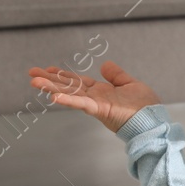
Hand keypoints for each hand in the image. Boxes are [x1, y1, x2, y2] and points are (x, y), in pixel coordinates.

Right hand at [27, 60, 160, 132]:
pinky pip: (82, 104)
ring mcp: (95, 104)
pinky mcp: (100, 110)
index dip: (63, 75)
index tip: (48, 69)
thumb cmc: (145, 106)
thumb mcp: (131, 84)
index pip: (77, 81)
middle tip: (31, 73)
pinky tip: (54, 97)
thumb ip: (116, 75)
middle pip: (68, 86)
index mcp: (101, 91)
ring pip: (70, 94)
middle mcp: (95, 97)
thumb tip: (104, 64)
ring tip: (34, 81)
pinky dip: (69, 100)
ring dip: (52, 88)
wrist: (153, 121)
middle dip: (50, 80)